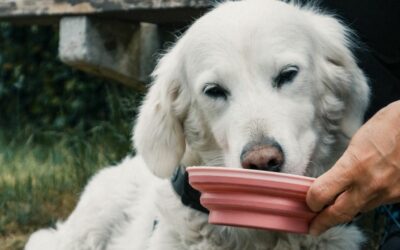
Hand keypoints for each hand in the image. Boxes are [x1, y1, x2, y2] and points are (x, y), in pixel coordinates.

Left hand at [306, 100, 399, 234]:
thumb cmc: (390, 125)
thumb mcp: (357, 142)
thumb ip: (344, 164)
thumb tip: (331, 179)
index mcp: (355, 166)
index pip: (322, 194)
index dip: (311, 200)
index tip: (308, 201)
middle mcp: (371, 184)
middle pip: (339, 213)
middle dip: (323, 222)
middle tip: (313, 227)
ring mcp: (388, 193)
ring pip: (359, 209)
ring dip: (344, 210)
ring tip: (333, 210)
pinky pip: (377, 203)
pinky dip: (365, 201)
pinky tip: (360, 195)